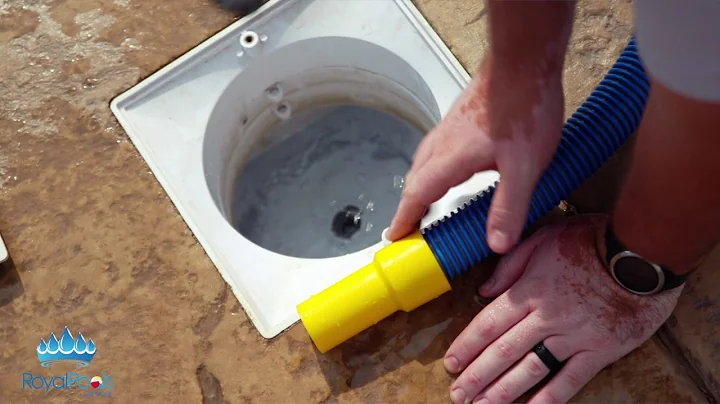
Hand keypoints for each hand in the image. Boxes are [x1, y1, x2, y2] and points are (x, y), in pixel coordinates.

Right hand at [387, 57, 564, 252]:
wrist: (524, 61)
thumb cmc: (524, 107)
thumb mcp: (524, 167)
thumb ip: (509, 207)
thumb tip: (497, 244)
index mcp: (451, 158)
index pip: (417, 195)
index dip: (404, 219)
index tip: (394, 236)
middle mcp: (443, 143)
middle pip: (415, 180)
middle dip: (409, 206)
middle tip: (408, 228)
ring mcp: (450, 128)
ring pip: (423, 163)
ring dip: (419, 187)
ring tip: (424, 205)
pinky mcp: (460, 119)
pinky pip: (435, 150)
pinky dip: (432, 169)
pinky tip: (449, 170)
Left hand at [444, 215, 681, 403]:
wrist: (642, 254)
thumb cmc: (592, 240)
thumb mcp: (544, 237)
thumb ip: (510, 264)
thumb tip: (483, 290)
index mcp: (529, 290)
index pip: (488, 323)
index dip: (466, 346)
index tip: (451, 363)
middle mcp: (546, 317)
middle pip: (503, 351)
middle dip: (477, 376)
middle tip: (458, 394)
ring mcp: (573, 336)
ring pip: (530, 369)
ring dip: (503, 391)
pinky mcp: (599, 350)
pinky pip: (570, 380)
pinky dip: (549, 398)